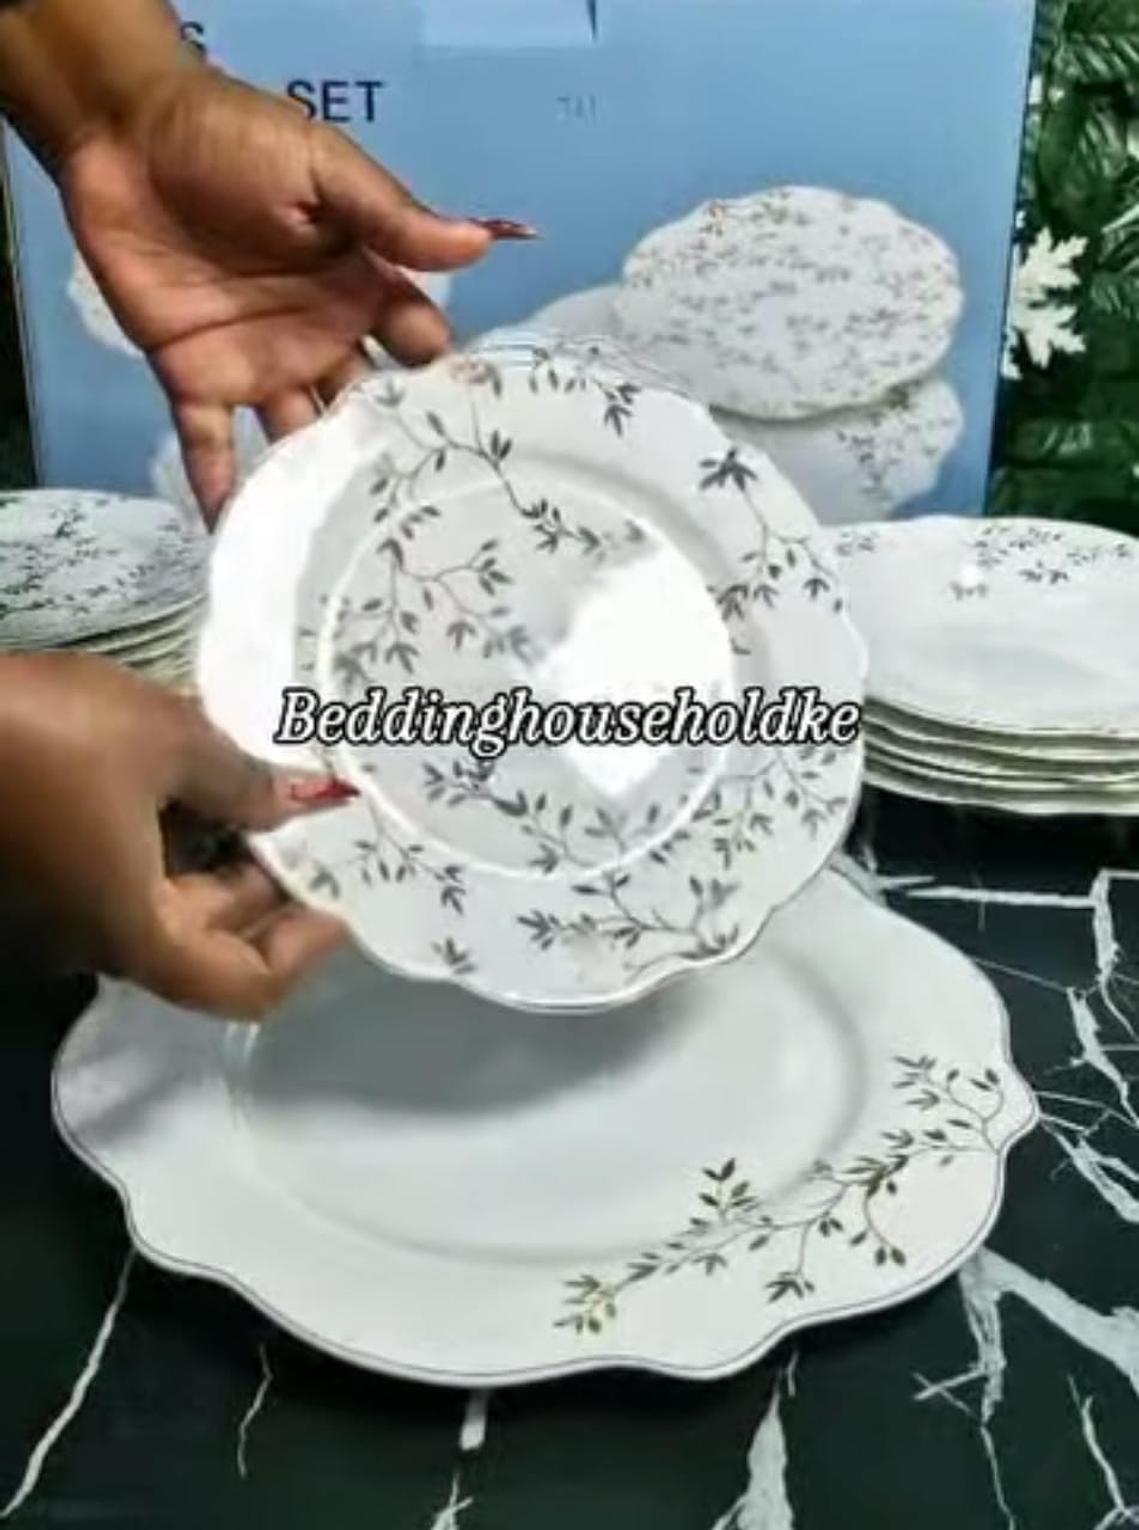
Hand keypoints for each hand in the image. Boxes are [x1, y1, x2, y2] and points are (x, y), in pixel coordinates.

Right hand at [0, 653, 349, 1017]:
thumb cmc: (42, 733)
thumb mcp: (164, 740)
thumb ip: (242, 778)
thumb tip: (298, 802)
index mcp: (135, 934)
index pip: (245, 987)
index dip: (307, 950)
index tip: (345, 896)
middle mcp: (96, 939)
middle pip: (209, 943)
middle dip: (272, 889)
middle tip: (319, 825)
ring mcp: (60, 905)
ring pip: (167, 902)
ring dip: (225, 857)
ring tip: (270, 789)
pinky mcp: (36, 865)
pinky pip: (126, 869)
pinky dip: (176, 835)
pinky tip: (200, 775)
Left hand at [59, 61, 526, 515]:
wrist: (124, 133)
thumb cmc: (235, 140)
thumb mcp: (324, 169)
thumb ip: (392, 217)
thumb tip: (482, 246)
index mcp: (362, 289)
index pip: (418, 348)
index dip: (444, 385)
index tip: (478, 436)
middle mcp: (324, 339)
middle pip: (367, 409)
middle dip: (391, 455)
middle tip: (422, 515)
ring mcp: (261, 367)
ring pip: (301, 440)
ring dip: (318, 486)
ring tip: (347, 546)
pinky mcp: (196, 380)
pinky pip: (213, 446)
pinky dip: (223, 492)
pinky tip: (243, 538)